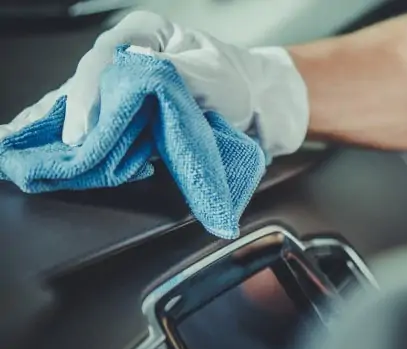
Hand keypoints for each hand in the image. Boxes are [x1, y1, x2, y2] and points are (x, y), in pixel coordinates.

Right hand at [0, 11, 308, 156]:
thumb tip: (131, 80)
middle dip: (72, 116)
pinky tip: (64, 158)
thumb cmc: (239, 82)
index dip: (87, 94)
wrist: (262, 108)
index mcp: (144, 33)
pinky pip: (104, 129)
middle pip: (88, 85)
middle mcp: (129, 58)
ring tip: (44, 156)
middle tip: (63, 149)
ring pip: (90, 108)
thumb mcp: (208, 74)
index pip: (103, 58)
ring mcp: (129, 89)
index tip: (84, 128)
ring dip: (72, 132)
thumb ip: (169, 74)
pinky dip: (88, 143)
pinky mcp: (135, 118)